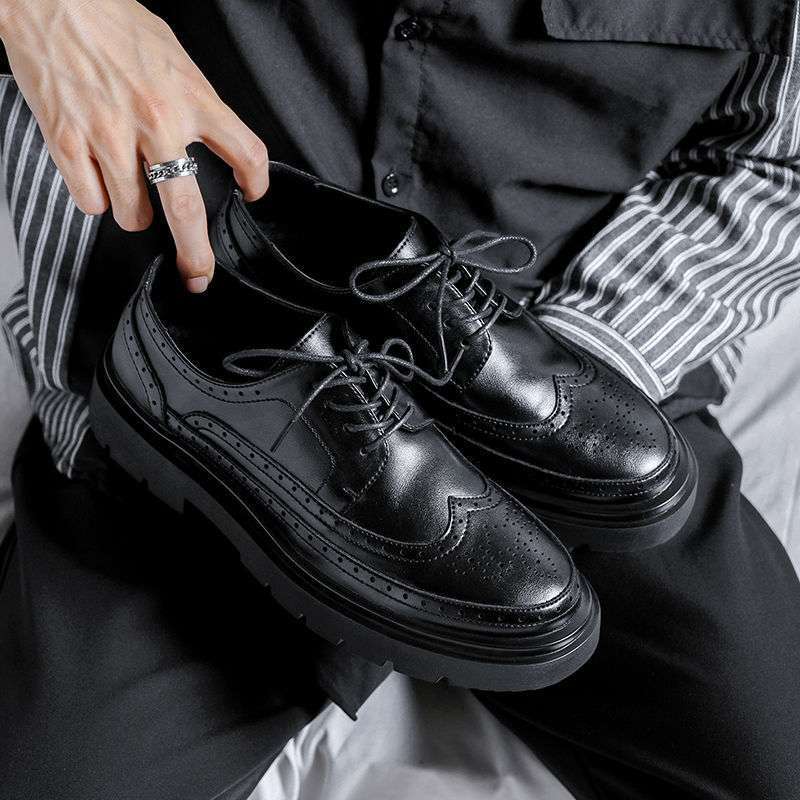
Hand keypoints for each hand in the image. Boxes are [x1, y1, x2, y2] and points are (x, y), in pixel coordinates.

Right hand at [0, 0, 268, 290]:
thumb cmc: (110, 20)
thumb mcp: (172, 54)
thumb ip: (194, 99)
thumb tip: (208, 136)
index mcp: (191, 96)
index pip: (245, 152)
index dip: (256, 181)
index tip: (253, 192)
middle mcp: (156, 123)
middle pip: (187, 211)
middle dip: (196, 255)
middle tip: (199, 275)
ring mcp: (110, 137)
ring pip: (134, 215)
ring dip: (137, 214)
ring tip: (131, 193)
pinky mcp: (69, 143)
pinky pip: (91, 202)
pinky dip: (96, 199)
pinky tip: (96, 178)